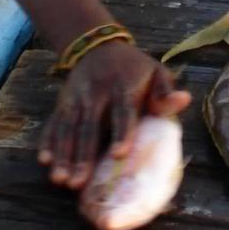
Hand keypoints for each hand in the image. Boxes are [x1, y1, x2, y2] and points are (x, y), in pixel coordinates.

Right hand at [38, 40, 189, 187]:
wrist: (98, 46)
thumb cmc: (134, 69)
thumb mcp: (155, 72)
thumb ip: (166, 91)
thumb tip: (184, 100)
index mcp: (123, 86)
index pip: (123, 111)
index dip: (121, 132)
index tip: (119, 154)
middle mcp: (96, 92)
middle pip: (89, 126)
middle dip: (82, 155)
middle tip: (78, 183)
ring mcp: (76, 97)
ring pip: (68, 128)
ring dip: (63, 154)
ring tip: (60, 180)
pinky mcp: (62, 102)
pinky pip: (53, 122)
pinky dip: (47, 141)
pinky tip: (44, 160)